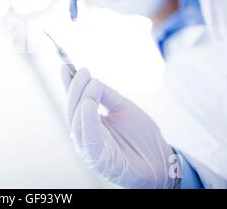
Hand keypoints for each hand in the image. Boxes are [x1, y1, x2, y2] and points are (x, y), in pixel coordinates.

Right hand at [61, 66, 178, 187]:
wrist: (161, 160)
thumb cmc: (142, 137)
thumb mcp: (124, 107)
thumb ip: (107, 95)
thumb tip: (91, 79)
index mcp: (89, 123)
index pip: (75, 101)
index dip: (69, 84)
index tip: (65, 65)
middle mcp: (85, 134)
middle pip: (73, 110)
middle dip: (76, 89)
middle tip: (83, 71)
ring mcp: (89, 147)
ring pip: (77, 122)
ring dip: (82, 100)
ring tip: (92, 83)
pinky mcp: (97, 159)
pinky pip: (88, 138)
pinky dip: (86, 120)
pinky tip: (88, 104)